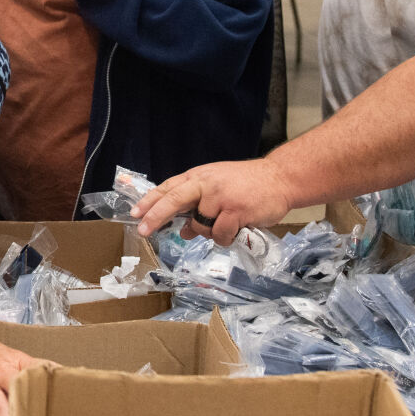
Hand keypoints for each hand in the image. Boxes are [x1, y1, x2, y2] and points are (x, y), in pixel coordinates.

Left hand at [131, 159, 298, 245]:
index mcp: (198, 176)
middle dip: (155, 216)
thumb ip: (199, 206)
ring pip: (200, 226)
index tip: (135, 213)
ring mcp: (220, 197)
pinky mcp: (236, 210)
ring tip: (227, 223)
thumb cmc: (247, 185)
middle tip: (142, 230)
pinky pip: (220, 235)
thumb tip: (183, 231)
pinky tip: (237, 230)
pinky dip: (225, 239)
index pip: (168, 188)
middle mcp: (206, 184)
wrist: (280, 178)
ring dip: (210, 233)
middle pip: (174, 200)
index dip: (150, 201)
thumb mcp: (218, 189)